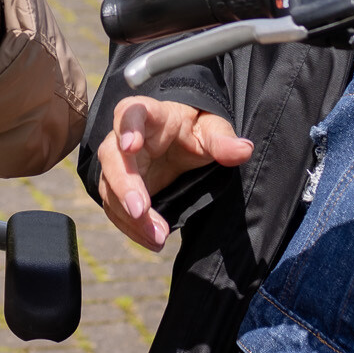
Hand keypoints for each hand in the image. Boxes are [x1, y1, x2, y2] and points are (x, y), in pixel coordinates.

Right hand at [95, 97, 254, 252]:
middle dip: (123, 185)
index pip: (131, 112)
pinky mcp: (119, 188)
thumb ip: (223, 140)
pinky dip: (131, 228)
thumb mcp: (212, 129)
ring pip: (110, 188)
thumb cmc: (194, 130)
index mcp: (150, 115)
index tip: (131, 146)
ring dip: (129, 216)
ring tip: (157, 236)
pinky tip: (151, 240)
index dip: (127, 127)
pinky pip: (115, 209)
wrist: (180, 143)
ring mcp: (119, 164)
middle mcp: (125, 138)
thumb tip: (244, 149)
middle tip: (140, 211)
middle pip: (111, 157)